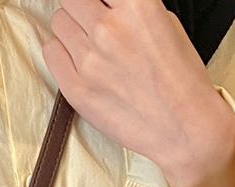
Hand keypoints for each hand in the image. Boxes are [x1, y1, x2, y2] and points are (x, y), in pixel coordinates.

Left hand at [43, 0, 234, 186]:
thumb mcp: (165, 22)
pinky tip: (78, 61)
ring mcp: (88, 60)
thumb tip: (106, 4)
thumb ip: (131, 7)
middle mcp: (108, 29)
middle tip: (91, 20)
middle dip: (80, 6)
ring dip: (71, 28)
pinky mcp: (75, 88)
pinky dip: (61, 51)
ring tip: (88, 43)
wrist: (183, 127)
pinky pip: (51, 52)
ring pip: (58, 22)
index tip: (100, 8)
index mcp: (136, 5)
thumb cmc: (180, 76)